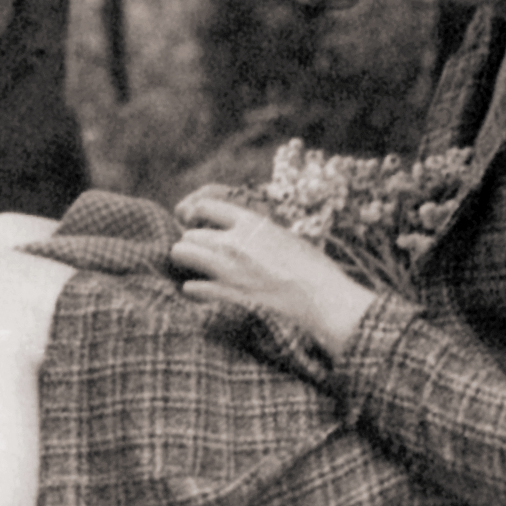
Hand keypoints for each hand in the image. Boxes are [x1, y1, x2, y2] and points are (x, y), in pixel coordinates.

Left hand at [170, 189, 377, 359]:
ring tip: (197, 270)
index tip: (199, 225)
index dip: (196, 215)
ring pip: (182, 254)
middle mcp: (233, 242)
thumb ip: (254, 230)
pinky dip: (194, 289)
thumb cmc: (312, 267)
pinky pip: (191, 287)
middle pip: (189, 235)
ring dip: (186, 262)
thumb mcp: (282, 235)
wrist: (323, 299)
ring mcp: (227, 269)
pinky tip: (204, 292)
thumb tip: (236, 232)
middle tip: (201, 254)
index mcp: (250, 223)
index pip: (204, 206)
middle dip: (191, 243)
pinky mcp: (227, 295)